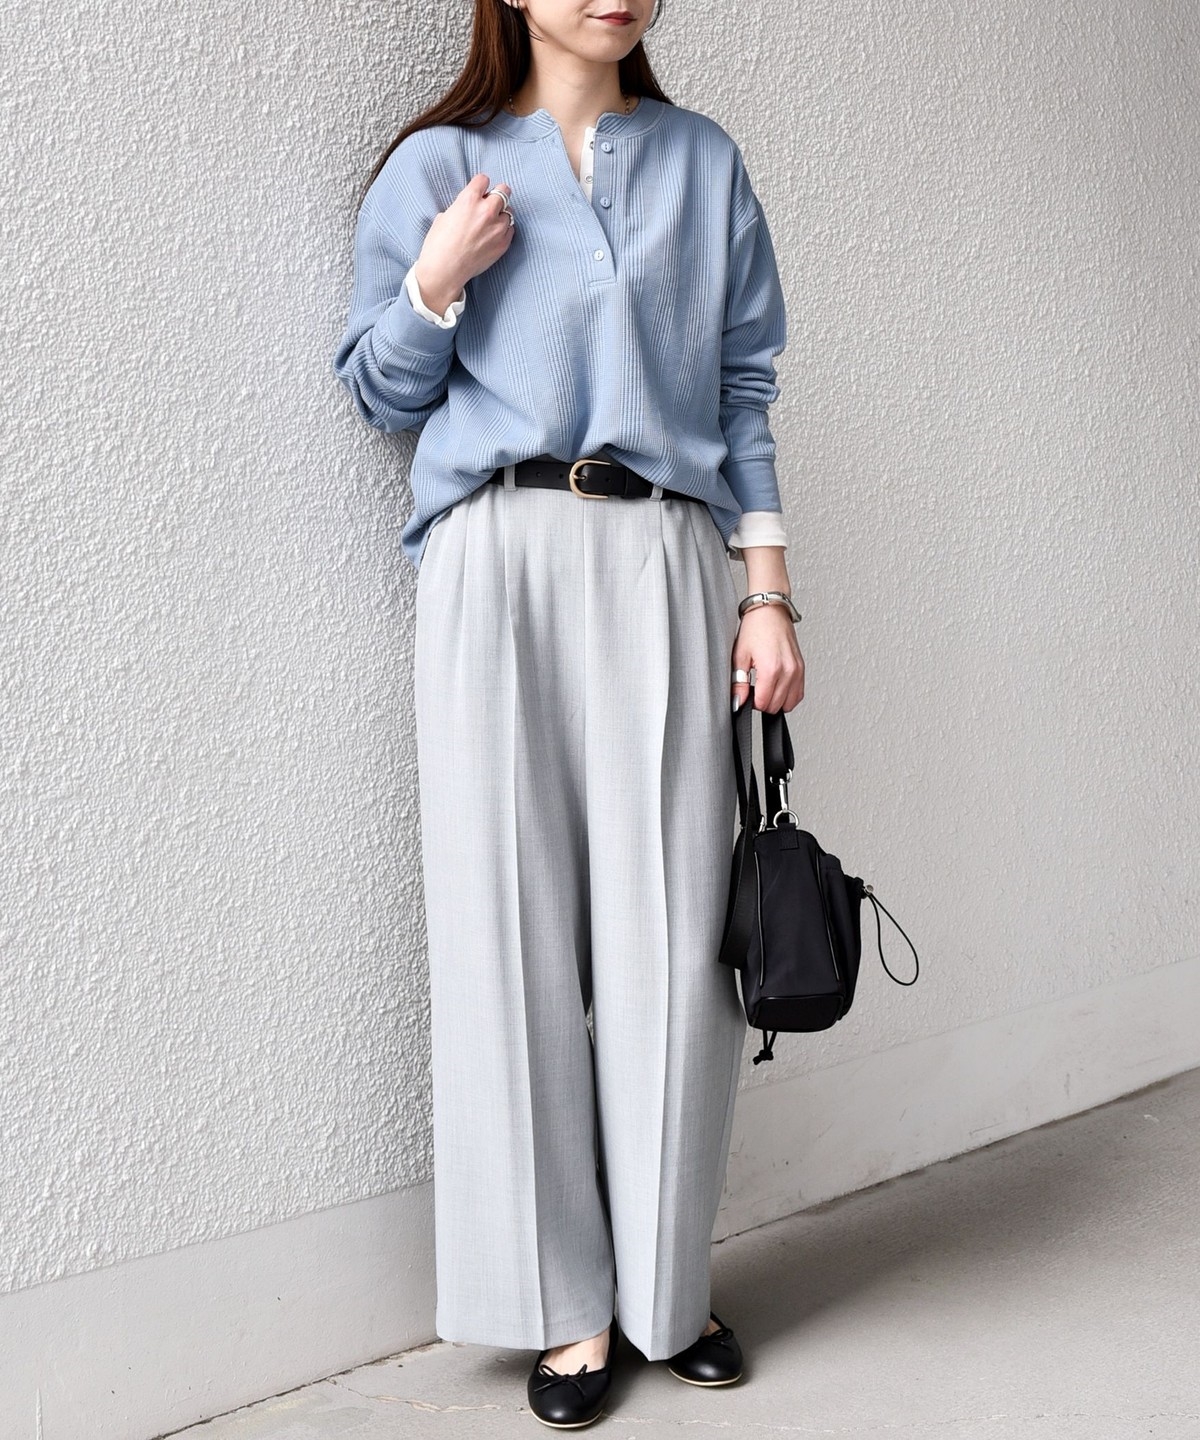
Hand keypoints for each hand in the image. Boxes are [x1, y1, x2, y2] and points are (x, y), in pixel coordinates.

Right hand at [412, 173, 517, 311]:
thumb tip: (465, 210)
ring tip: (491, 224)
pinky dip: (504, 231)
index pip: (484, 179)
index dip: (480, 185)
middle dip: (498, 195)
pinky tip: (494, 236)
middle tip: (492, 204)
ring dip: (502, 215)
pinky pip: (511, 230)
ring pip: (509, 212)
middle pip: (504, 190)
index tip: (479, 192)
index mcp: (469, 199)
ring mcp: (497, 228)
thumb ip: (459, 208)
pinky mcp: (503, 244)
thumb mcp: (443, 217)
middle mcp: (486, 210)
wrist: (445, 270)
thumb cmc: (438, 244)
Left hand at [731, 603, 804, 713]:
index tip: (747, 692)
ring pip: (789, 703)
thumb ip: (739, 683)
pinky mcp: (802, 668)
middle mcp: (788, 671)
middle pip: (776, 706)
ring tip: (766, 687)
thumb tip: (739, 701)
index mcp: (771, 669)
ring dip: (777, 701)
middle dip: (763, 702)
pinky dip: (788, 696)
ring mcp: (797, 670)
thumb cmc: (755, 628)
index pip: (763, 703)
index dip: (752, 702)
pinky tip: (778, 687)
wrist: (770, 611)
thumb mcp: (740, 656)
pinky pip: (799, 694)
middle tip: (754, 688)